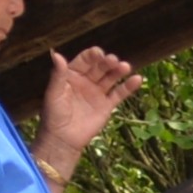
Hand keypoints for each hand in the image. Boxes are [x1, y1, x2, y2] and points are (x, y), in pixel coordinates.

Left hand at [35, 45, 142, 179]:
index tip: (98, 53)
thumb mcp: (54, 93)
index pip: (84, 61)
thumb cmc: (54, 115)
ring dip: (118, 71)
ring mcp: (98, 92)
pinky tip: (137, 79)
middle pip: (99, 67)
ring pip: (110, 78)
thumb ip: (58, 75)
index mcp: (72, 75)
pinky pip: (119, 93)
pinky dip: (128, 86)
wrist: (64, 139)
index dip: (92, 56)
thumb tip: (56, 54)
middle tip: (113, 60)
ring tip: (125, 66)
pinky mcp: (107, 105)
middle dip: (107, 62)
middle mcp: (86, 81)